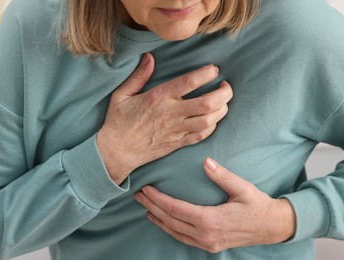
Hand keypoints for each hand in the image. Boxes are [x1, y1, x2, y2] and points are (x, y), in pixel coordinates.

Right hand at [97, 54, 232, 184]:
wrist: (117, 152)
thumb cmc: (118, 122)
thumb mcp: (122, 94)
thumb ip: (138, 75)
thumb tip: (150, 57)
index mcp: (159, 97)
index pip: (189, 82)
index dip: (207, 74)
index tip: (214, 69)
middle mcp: (172, 113)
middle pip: (208, 102)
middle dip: (224, 93)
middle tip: (226, 86)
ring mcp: (177, 130)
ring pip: (209, 120)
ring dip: (222, 110)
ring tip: (223, 102)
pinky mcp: (178, 143)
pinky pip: (202, 136)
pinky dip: (212, 126)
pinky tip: (213, 119)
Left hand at [134, 158, 295, 252]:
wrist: (271, 227)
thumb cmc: (257, 205)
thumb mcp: (242, 188)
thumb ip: (222, 175)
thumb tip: (205, 162)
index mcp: (211, 220)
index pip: (176, 209)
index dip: (158, 199)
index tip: (146, 189)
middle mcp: (205, 235)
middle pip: (170, 221)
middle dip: (152, 207)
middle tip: (138, 196)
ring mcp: (207, 243)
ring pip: (174, 232)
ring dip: (158, 219)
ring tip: (145, 208)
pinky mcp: (210, 245)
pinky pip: (183, 238)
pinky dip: (170, 229)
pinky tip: (163, 222)